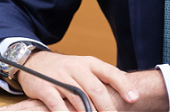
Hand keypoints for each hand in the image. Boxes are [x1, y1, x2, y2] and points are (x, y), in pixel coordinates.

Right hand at [9, 51, 138, 110]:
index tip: (134, 99)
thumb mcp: (84, 68)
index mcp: (90, 63)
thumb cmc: (65, 70)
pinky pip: (57, 104)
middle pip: (96, 89)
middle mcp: (77, 68)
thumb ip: (100, 80)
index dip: (123, 85)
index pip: (110, 72)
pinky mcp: (45, 87)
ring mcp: (60, 77)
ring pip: (79, 98)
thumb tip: (125, 93)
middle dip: (108, 107)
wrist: (34, 62)